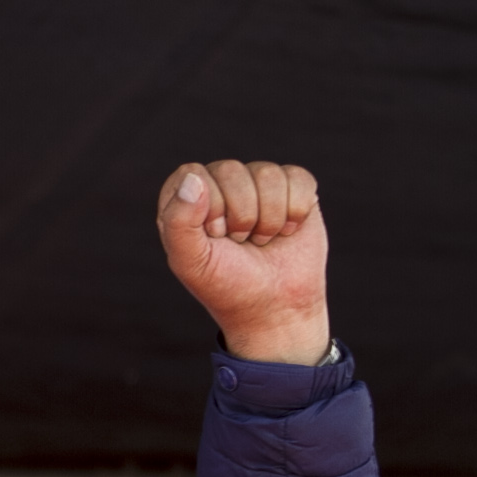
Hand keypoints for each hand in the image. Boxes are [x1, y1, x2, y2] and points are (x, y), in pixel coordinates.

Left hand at [156, 160, 330, 365]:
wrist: (274, 307)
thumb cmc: (226, 285)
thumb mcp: (191, 261)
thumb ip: (179, 221)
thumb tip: (193, 179)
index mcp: (185, 200)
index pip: (193, 174)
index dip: (209, 206)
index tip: (215, 236)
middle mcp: (219, 185)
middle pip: (231, 170)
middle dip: (240, 215)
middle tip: (239, 242)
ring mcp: (257, 185)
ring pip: (267, 174)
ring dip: (268, 218)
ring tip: (261, 240)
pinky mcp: (293, 188)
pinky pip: (298, 178)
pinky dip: (295, 211)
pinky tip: (286, 231)